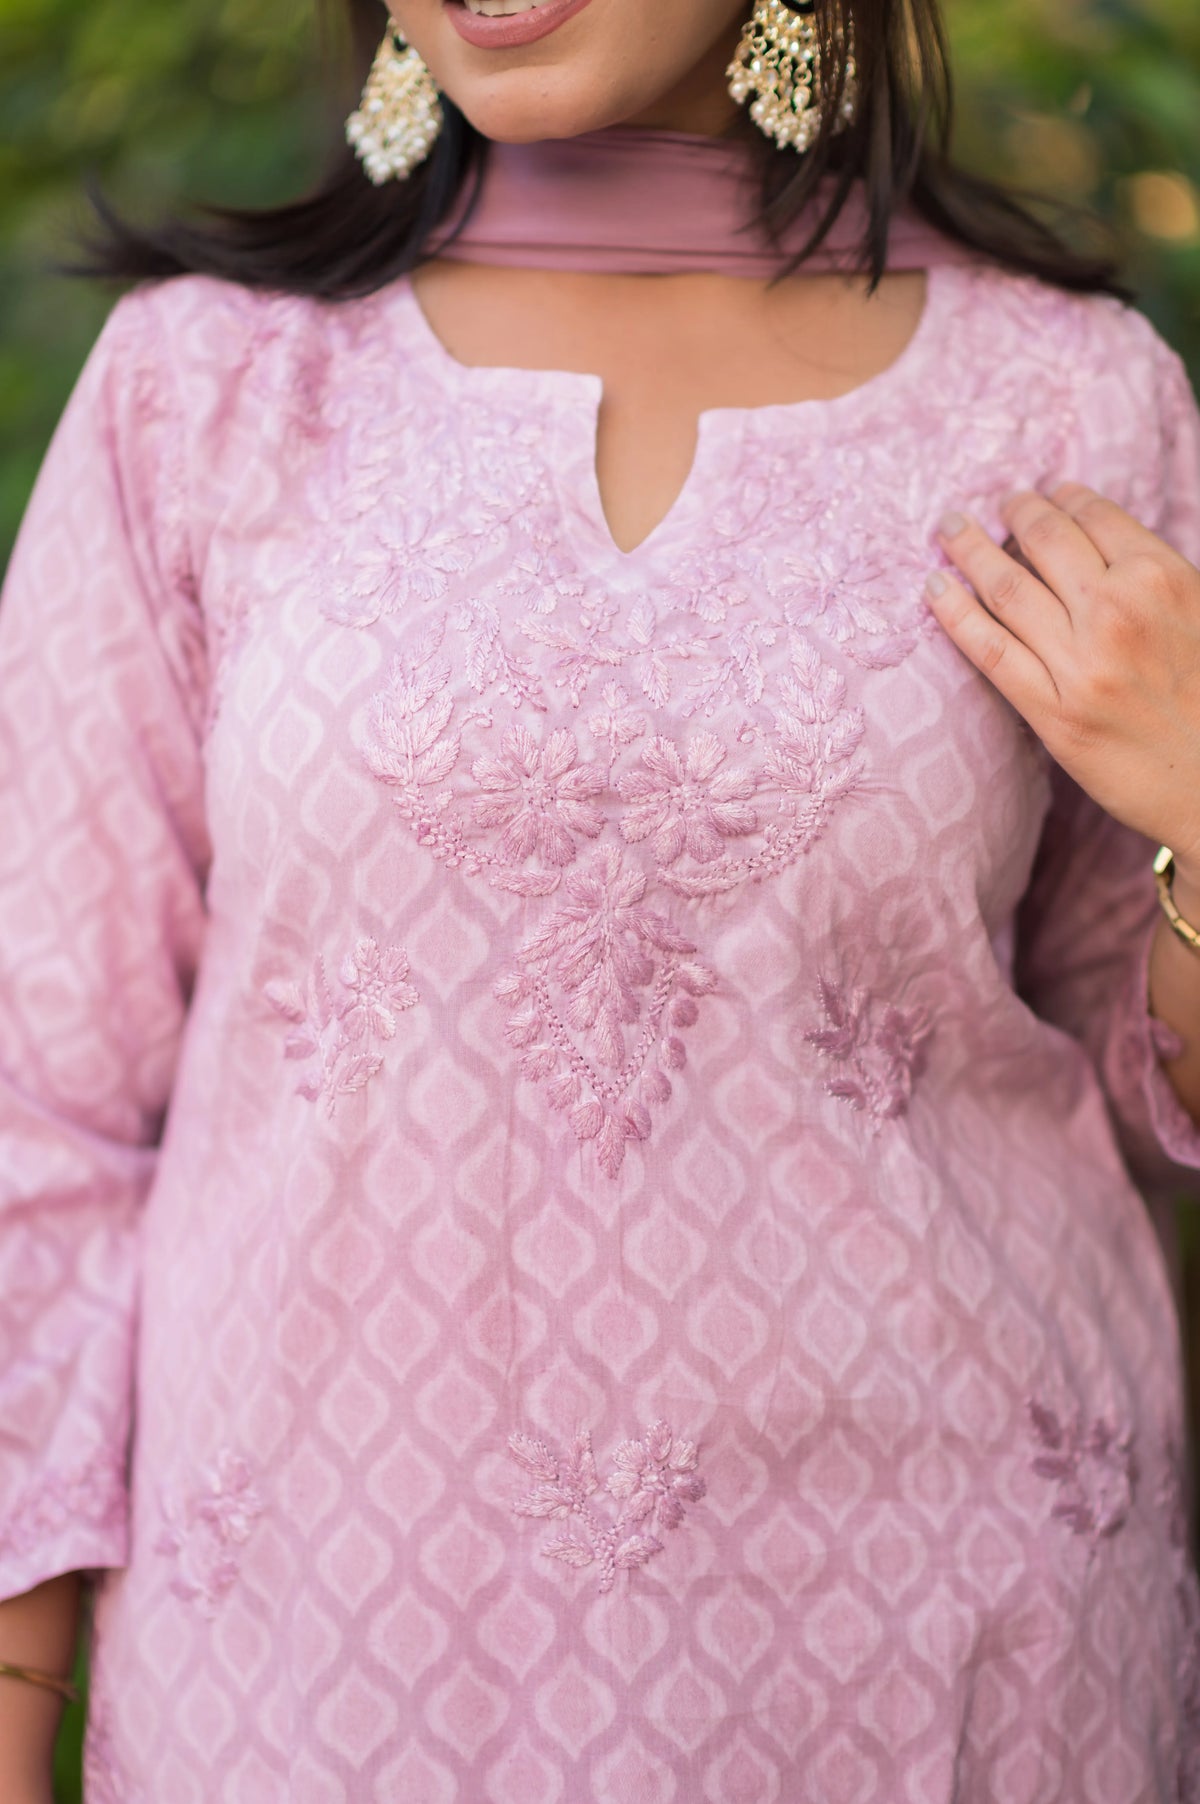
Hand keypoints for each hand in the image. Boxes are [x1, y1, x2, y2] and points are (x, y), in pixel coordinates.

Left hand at [926, 485, 1199, 881]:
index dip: (1062, 499)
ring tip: (949, 529)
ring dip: (970, 549)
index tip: (1045, 494)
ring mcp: (1081, 661)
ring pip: (1007, 587)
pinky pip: (990, 650)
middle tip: (997, 502)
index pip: (1096, 517)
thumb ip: (1156, 583)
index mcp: (1164, 578)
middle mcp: (1119, 610)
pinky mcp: (1052, 712)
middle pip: (1045, 541)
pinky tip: (933, 588)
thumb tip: (1102, 554)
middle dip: (1015, 512)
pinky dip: (954, 613)